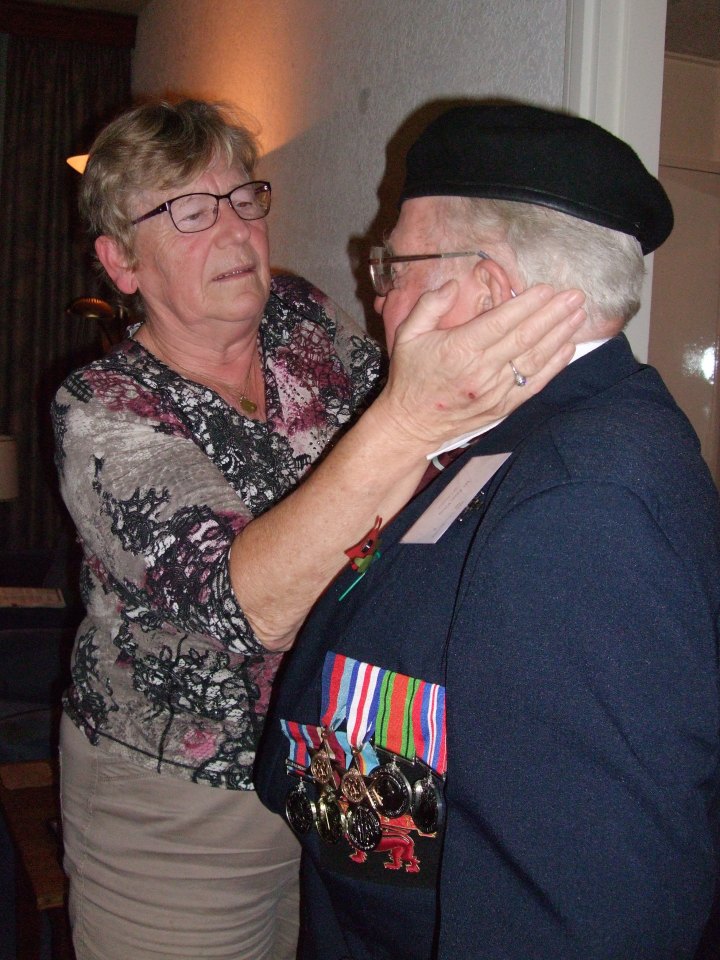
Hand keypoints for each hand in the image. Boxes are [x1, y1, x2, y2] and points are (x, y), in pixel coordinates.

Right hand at [377, 281, 585, 448]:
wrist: (411, 426)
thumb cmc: (410, 377)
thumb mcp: (407, 335)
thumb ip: (429, 306)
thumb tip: (453, 285)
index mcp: (458, 349)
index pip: (500, 322)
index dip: (527, 305)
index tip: (547, 289)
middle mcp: (480, 371)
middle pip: (524, 338)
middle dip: (553, 315)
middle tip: (576, 296)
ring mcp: (494, 392)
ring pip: (534, 360)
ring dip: (559, 336)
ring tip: (578, 315)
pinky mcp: (502, 407)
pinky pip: (533, 384)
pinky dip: (554, 366)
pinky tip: (568, 347)